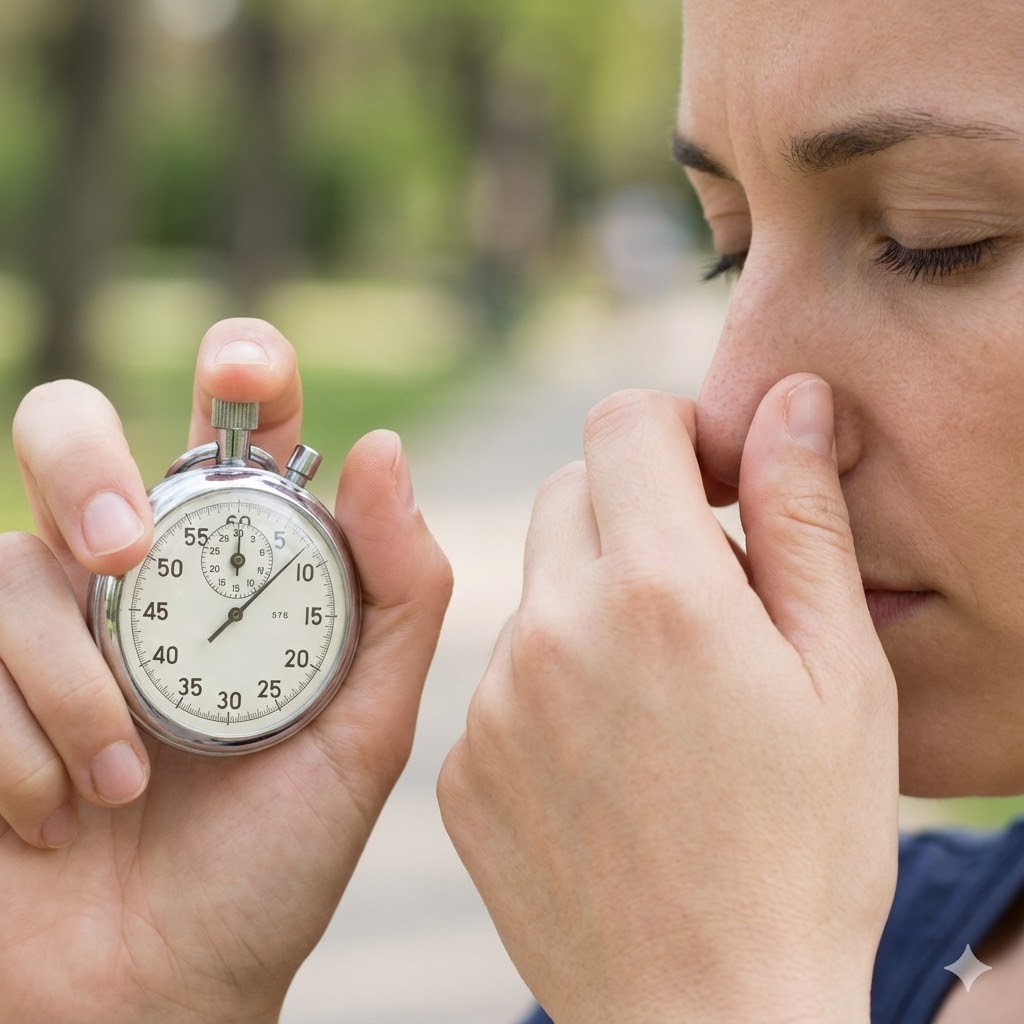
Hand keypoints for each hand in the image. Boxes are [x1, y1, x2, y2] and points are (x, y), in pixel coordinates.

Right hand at [2, 319, 451, 1023]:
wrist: (165, 987)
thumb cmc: (272, 859)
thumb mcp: (365, 730)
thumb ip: (399, 595)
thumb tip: (379, 447)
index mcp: (233, 567)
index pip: (228, 424)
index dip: (238, 362)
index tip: (245, 372)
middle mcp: (128, 577)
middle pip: (66, 429)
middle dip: (85, 467)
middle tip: (123, 560)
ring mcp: (37, 626)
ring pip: (11, 562)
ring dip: (68, 682)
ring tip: (126, 780)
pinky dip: (19, 744)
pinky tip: (61, 814)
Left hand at [439, 380, 897, 1023]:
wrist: (710, 1013)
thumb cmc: (803, 849)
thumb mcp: (840, 672)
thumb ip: (801, 515)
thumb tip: (787, 398)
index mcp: (658, 590)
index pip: (621, 424)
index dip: (671, 433)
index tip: (707, 481)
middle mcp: (554, 630)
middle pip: (567, 493)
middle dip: (631, 512)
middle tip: (696, 594)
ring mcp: (494, 702)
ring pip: (534, 586)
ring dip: (591, 603)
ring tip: (659, 695)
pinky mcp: (460, 766)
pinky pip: (503, 676)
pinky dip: (551, 683)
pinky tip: (608, 758)